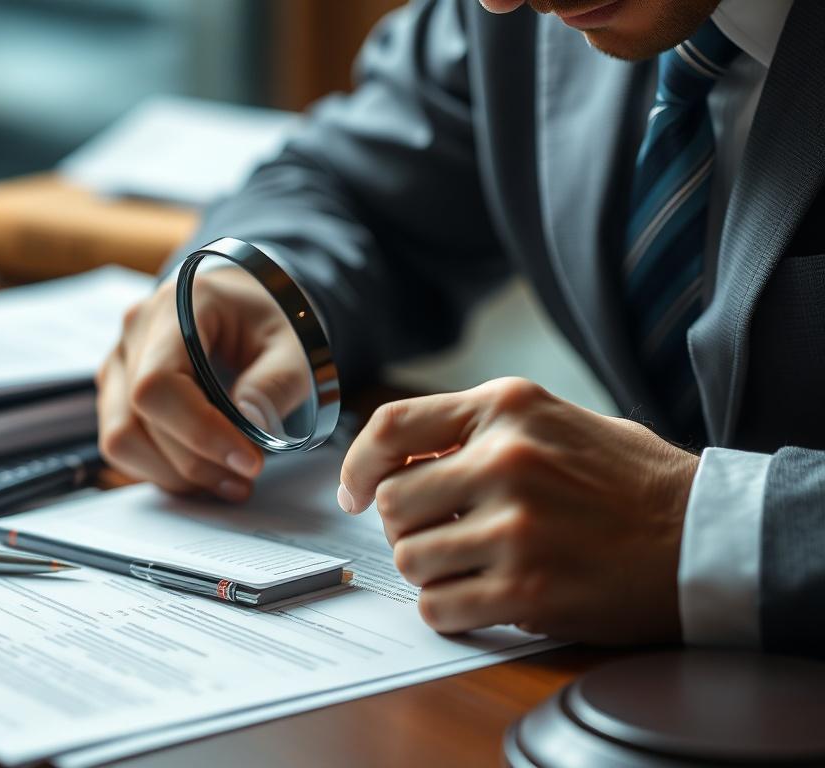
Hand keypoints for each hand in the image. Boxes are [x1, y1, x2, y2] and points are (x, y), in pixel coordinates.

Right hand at [97, 267, 308, 500]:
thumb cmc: (266, 321)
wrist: (244, 307)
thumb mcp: (294, 344)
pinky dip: (163, 470)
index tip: (248, 461)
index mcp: (177, 308)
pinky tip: (205, 470)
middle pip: (141, 417)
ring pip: (121, 440)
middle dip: (198, 462)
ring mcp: (119, 363)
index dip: (199, 432)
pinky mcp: (117, 394)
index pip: (159, 383)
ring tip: (227, 480)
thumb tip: (251, 425)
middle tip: (248, 476)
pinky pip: (124, 446)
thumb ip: (278, 382)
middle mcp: (135, 333)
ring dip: (176, 474)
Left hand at [338, 378, 699, 643]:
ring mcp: (515, 526)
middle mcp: (505, 460)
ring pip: (410, 558)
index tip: (354, 492)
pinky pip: (439, 607)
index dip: (358, 464)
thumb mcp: (553, 420)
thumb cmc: (628, 479)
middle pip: (392, 500)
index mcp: (507, 407)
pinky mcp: (528, 589)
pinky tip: (479, 597)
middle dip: (403, 524)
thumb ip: (477, 431)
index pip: (391, 427)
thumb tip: (399, 459)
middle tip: (434, 533)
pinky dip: (447, 608)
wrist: (704, 536)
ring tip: (468, 564)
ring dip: (428, 568)